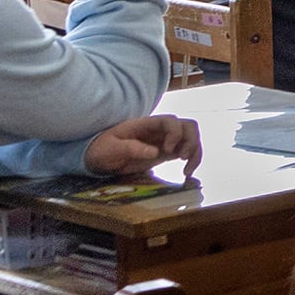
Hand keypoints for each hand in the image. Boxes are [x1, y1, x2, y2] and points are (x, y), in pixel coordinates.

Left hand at [85, 114, 201, 178]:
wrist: (98, 158)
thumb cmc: (102, 149)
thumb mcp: (111, 149)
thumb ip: (131, 148)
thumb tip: (155, 151)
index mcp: (146, 125)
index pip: (171, 120)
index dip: (175, 133)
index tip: (168, 150)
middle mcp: (159, 130)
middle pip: (187, 126)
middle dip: (191, 141)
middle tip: (182, 158)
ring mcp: (165, 141)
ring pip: (191, 138)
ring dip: (195, 152)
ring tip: (186, 170)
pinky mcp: (167, 153)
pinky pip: (187, 152)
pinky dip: (192, 161)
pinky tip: (186, 173)